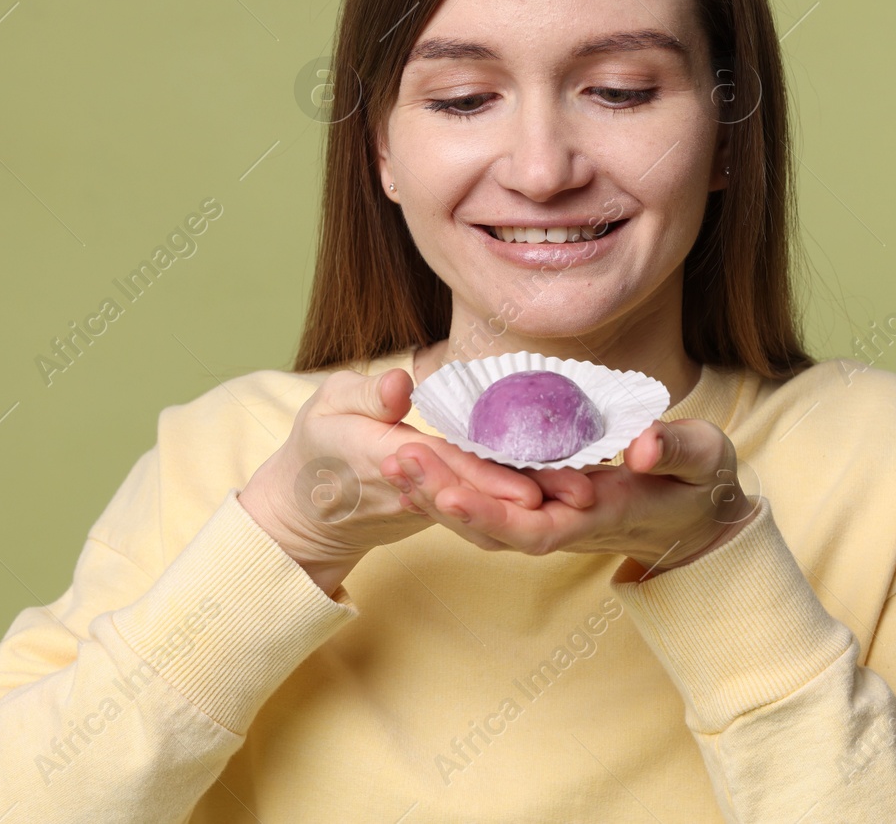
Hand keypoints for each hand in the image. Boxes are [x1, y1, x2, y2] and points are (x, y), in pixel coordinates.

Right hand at [238, 368, 584, 592]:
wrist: (310, 506)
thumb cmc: (319, 444)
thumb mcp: (327, 406)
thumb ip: (364, 395)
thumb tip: (400, 384)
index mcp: (382, 461)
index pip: (442, 468)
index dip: (489, 475)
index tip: (528, 482)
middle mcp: (415, 494)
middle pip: (479, 494)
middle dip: (532, 493)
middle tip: (583, 489)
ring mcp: (432, 509)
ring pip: (487, 511)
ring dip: (539, 505)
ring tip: (585, 493)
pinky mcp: (444, 511)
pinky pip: (485, 510)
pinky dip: (523, 504)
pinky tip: (564, 490)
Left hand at [381, 418, 754, 574]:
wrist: (700, 514)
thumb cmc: (703, 484)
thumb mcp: (706, 460)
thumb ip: (679, 449)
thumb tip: (646, 444)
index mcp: (600, 517)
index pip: (534, 528)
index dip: (489, 514)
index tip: (448, 493)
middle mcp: (565, 524)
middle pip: (492, 527)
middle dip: (443, 498)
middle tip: (397, 459)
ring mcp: (551, 514)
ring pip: (484, 516)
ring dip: (438, 490)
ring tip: (395, 456)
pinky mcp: (543, 498)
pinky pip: (492, 497)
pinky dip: (454, 480)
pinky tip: (424, 454)